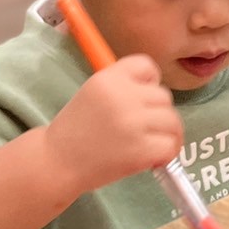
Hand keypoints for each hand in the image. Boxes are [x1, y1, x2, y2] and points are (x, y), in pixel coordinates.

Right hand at [43, 54, 184, 196]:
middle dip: (157, 113)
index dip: (149, 82)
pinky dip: (167, 153)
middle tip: (142, 129)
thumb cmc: (75, 130)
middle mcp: (123, 96)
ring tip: (150, 144)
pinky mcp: (141, 149)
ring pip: (173, 121)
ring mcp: (133, 123)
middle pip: (164, 96)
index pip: (147, 65)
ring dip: (167, 134)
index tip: (141, 99)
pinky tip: (154, 158)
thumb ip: (123, 87)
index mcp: (109, 78)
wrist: (55, 163)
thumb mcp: (93, 93)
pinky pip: (170, 145)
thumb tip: (159, 94)